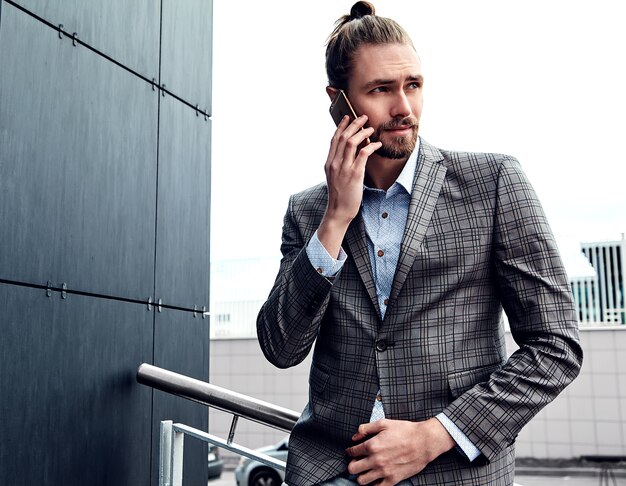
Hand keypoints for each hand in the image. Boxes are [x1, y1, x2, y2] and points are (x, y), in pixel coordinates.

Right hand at [318, 115, 381, 257]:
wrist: (338, 211)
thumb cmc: (340, 196)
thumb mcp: (335, 177)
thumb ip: (339, 164)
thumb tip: (349, 153)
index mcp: (329, 163)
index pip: (334, 139)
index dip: (341, 126)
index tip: (347, 117)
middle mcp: (334, 163)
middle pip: (343, 137)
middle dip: (354, 124)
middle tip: (363, 118)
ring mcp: (344, 168)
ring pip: (351, 142)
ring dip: (363, 132)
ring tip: (371, 128)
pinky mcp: (354, 174)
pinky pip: (363, 154)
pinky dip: (371, 146)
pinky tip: (377, 144)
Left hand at [345, 418, 454, 484]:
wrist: (424, 441)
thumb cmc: (405, 430)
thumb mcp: (384, 423)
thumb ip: (366, 428)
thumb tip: (354, 437)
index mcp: (372, 445)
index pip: (352, 452)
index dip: (350, 451)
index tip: (352, 451)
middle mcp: (376, 460)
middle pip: (352, 469)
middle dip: (352, 464)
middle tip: (357, 461)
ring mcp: (384, 471)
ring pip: (361, 481)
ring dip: (361, 475)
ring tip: (366, 470)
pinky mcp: (393, 479)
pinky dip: (374, 484)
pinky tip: (376, 477)